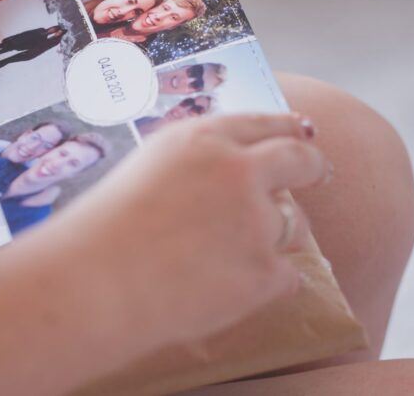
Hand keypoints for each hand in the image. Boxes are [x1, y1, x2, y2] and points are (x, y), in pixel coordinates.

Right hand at [50, 113, 328, 346]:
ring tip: (234, 255)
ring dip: (277, 235)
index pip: (263, 123)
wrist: (95, 284)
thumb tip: (225, 170)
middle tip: (318, 174)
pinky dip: (267, 284)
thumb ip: (192, 163)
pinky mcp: (263, 271)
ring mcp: (255, 221)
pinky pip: (286, 276)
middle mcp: (238, 171)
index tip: (303, 132)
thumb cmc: (101, 230)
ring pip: (295, 224)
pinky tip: (230, 289)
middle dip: (313, 166)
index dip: (288, 129)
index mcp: (202, 138)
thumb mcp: (145, 168)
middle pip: (301, 159)